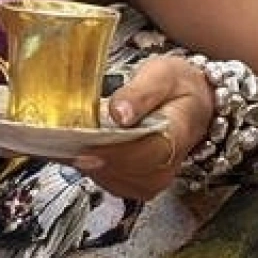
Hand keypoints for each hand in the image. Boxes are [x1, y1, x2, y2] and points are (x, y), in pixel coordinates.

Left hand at [73, 53, 212, 200]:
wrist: (190, 105)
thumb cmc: (177, 89)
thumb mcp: (163, 75)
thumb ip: (141, 92)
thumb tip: (119, 112)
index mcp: (179, 134)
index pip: (148, 152)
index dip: (115, 152)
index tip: (86, 144)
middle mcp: (167, 164)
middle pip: (125, 171)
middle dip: (94, 155)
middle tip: (67, 140)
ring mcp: (151, 178)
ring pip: (113, 179)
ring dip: (89, 161)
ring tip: (70, 141)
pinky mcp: (136, 182)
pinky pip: (108, 181)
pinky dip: (90, 166)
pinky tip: (77, 148)